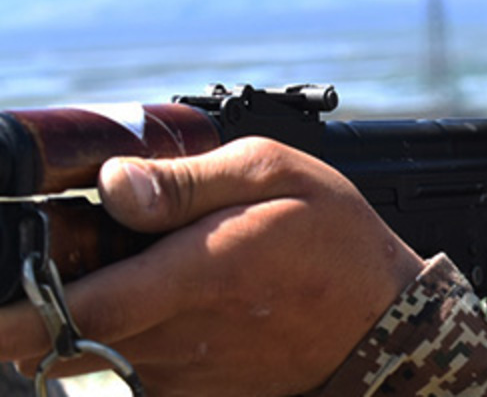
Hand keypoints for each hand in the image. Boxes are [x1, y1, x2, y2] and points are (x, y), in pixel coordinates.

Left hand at [0, 137, 425, 395]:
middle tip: (64, 260)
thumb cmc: (336, 242)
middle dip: (42, 303)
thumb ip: (188, 180)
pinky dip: (131, 338)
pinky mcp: (195, 394)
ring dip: (91, 317)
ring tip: (143, 273)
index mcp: (195, 275)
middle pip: (63, 336)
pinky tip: (179, 303)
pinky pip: (133, 369)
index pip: (75, 309)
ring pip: (93, 353)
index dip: (12, 316)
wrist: (385, 322)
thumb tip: (113, 184)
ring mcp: (184, 374)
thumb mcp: (276, 175)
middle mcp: (178, 337)